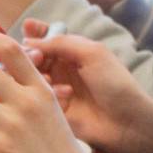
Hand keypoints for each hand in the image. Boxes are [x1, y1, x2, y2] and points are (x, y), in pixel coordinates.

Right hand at [21, 18, 152, 152]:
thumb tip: (29, 39)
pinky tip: (66, 97)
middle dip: (30, 55)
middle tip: (38, 58)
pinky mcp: (52, 110)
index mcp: (71, 52)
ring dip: (37, 74)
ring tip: (49, 79)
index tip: (26, 30)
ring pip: (29, 77)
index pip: (44, 38)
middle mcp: (60, 70)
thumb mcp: (92, 53)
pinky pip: (37, 99)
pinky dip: (49, 94)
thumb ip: (61, 42)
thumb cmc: (115, 83)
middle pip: (31, 57)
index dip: (33, 33)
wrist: (126, 121)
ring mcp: (54, 90)